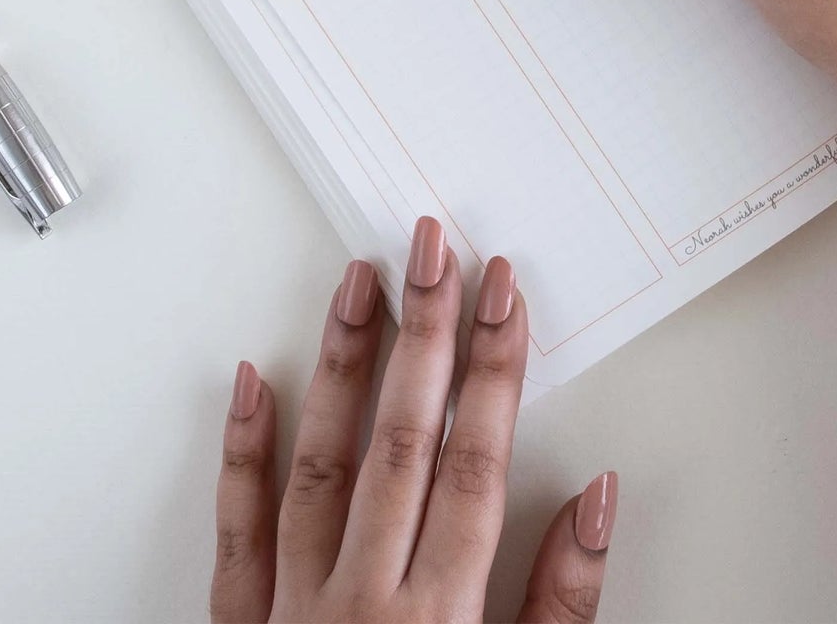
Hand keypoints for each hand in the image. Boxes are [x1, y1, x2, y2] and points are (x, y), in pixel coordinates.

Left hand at [211, 226, 617, 623]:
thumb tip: (596, 499)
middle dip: (426, 332)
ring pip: (323, 464)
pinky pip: (240, 533)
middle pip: (402, 441)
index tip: (503, 294)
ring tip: (359, 281)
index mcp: (439, 616)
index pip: (475, 464)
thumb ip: (562, 603)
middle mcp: (362, 601)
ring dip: (345, 363)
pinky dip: (246, 453)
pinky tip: (255, 381)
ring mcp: (296, 610)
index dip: (494, 369)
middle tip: (433, 249)